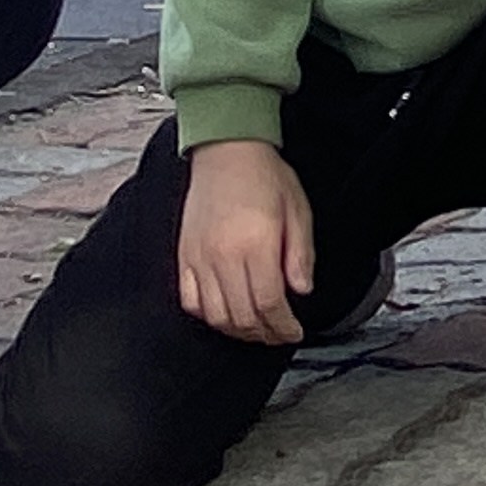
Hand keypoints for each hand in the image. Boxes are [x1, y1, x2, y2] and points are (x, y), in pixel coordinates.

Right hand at [181, 140, 319, 343]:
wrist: (227, 151)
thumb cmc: (265, 176)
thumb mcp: (299, 211)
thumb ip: (301, 255)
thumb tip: (301, 290)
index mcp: (256, 244)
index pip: (269, 303)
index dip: (284, 326)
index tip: (294, 332)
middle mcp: (223, 256)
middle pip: (242, 316)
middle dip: (264, 334)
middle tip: (279, 335)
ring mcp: (199, 258)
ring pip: (215, 315)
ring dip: (238, 330)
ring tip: (256, 329)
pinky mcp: (184, 256)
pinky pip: (190, 300)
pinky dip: (208, 315)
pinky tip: (225, 313)